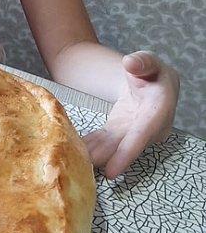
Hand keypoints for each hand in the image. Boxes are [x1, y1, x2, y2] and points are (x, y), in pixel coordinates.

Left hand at [83, 52, 178, 178]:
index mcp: (159, 110)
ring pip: (112, 147)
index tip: (112, 170)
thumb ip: (142, 62)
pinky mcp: (120, 132)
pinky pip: (104, 141)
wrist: (152, 82)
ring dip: (94, 155)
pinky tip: (74, 151)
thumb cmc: (152, 72)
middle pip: (125, 147)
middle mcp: (149, 128)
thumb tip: (130, 63)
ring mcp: (133, 132)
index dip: (127, 153)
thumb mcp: (149, 62)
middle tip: (83, 170)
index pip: (142, 135)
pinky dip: (90, 146)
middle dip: (104, 160)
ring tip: (74, 164)